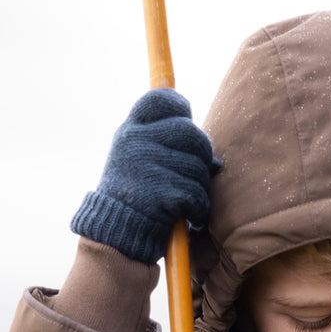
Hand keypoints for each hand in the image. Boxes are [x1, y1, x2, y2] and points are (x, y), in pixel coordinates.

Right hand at [70, 89, 218, 263]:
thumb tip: (215, 160)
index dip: (180, 107)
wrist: (115, 233)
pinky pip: (197, 193)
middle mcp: (135, 142)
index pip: (160, 99)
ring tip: (188, 199)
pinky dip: (198, 209)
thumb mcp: (138, 160)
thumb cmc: (134, 196)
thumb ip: (168, 148)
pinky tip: (188, 215)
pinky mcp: (160, 192)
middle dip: (202, 154)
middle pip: (190, 131)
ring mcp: (146, 166)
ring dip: (201, 186)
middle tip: (197, 172)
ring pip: (198, 166)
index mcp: (130, 130)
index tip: (185, 121)